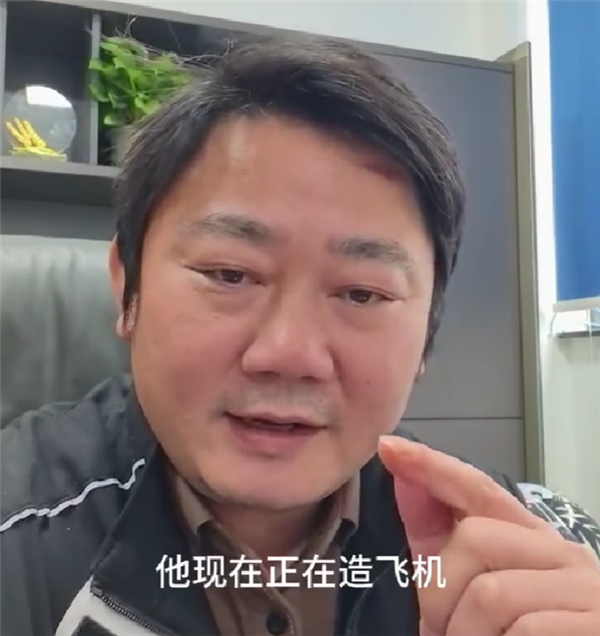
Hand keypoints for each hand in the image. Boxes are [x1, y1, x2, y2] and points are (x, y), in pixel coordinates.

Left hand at [378, 436, 599, 635]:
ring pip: (490, 594)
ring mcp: (586, 589)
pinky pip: (524, 631)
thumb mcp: (473, 592)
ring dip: (464, 632)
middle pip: (474, 538)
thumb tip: (403, 484)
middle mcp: (562, 554)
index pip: (478, 489)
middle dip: (439, 591)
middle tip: (438, 629)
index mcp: (531, 541)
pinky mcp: (595, 626)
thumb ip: (441, 544)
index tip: (389, 448)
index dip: (432, 466)